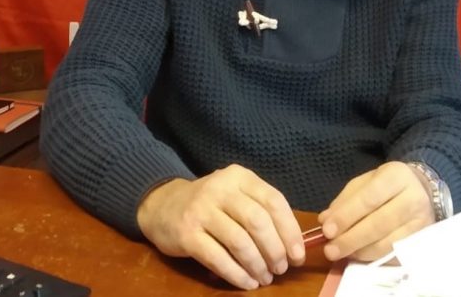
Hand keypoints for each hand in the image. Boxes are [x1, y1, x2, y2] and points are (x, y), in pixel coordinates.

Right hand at [136, 165, 305, 289]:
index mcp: (239, 177)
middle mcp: (221, 188)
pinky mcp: (186, 234)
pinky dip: (237, 274)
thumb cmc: (210, 204)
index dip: (290, 230)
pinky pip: (218, 258)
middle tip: (281, 269)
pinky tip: (247, 283)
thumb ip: (261, 211)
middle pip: (258, 222)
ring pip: (240, 241)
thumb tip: (294, 246)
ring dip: (257, 265)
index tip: (298, 255)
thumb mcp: (235, 195)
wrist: (163, 205)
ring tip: (265, 278)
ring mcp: (201, 210)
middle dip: (275, 250)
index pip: (273, 201)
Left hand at [317, 161, 432, 261]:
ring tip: (340, 253)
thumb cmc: (388, 186)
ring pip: (387, 243)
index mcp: (397, 176)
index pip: (369, 199)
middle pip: (378, 224)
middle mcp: (414, 199)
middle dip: (350, 239)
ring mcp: (421, 223)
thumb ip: (345, 200)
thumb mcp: (366, 182)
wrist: (421, 190)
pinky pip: (394, 255)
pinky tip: (357, 255)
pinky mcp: (422, 241)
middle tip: (330, 249)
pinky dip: (372, 257)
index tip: (327, 230)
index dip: (346, 216)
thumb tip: (325, 221)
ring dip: (359, 251)